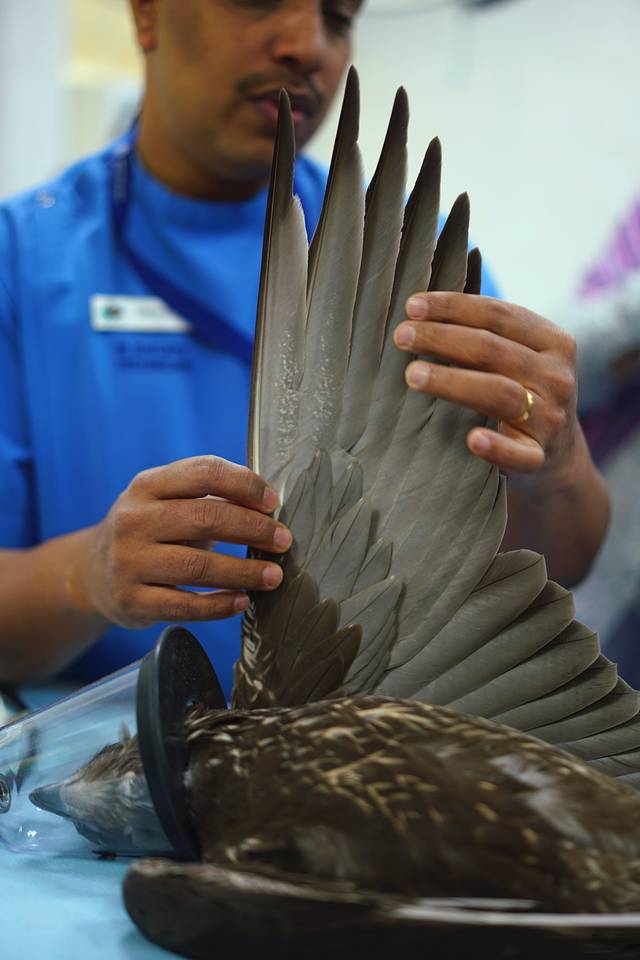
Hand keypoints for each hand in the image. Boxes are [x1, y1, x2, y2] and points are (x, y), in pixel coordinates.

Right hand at [76, 456, 290, 627]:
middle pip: (205, 518)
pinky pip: (184, 605)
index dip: (244, 484)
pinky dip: (219, 605)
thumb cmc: (150, 532)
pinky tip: (242, 601)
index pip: (203, 472)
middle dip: (253, 529)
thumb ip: (207, 498)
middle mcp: (133, 520)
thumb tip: (269, 509)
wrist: (92, 573)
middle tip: (283, 541)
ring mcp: (128, 562)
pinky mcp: (131, 600)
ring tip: (273, 576)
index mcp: (147, 485)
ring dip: (243, 571)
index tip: (272, 503)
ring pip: (197, 567)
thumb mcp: (165, 502)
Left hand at [394, 292, 577, 483]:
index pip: (498, 315)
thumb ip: (487, 332)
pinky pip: (519, 454)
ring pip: (499, 394)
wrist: (558, 455)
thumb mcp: (520, 357)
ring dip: (452, 382)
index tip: (411, 306)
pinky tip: (473, 440)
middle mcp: (556, 377)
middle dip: (442, 339)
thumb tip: (422, 305)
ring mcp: (550, 418)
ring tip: (412, 375)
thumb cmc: (521, 392)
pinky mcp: (540, 458)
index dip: (453, 307)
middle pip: (492, 350)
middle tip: (401, 336)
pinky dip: (497, 448)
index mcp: (553, 342)